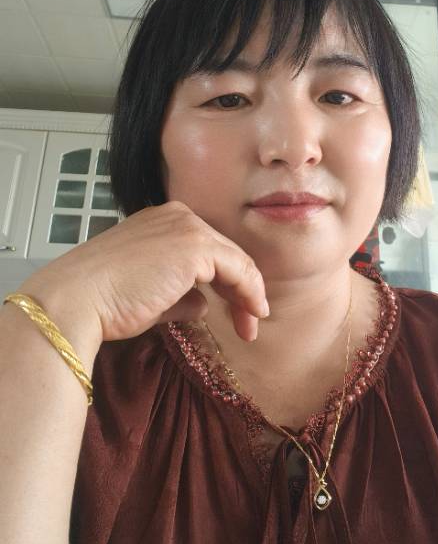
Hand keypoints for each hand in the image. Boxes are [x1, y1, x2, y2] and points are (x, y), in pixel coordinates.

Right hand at [17, 201, 268, 343]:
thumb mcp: (151, 295)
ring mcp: (188, 228)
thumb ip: (181, 295)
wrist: (79, 299)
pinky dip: (250, 292)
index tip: (236, 313)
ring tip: (251, 327)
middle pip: (225, 254)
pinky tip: (253, 314)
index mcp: (162, 221)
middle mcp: (178, 216)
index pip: (208, 251)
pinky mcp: (196, 246)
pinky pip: (238, 269)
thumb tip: (203, 305)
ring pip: (235, 261)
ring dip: (248, 295)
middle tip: (249, 325)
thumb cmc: (105, 301)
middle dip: (240, 291)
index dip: (226, 283)